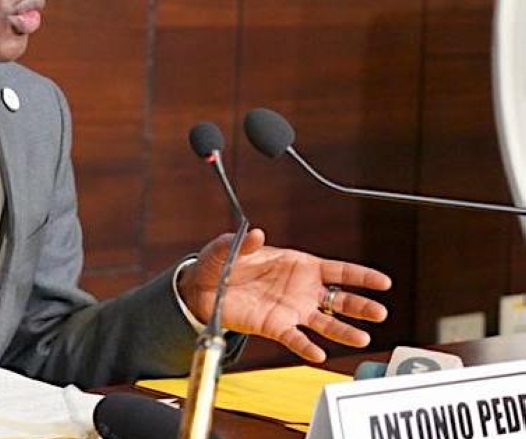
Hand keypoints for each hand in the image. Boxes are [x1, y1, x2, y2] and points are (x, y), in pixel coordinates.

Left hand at [177, 228, 391, 362]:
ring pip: (325, 323)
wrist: (203, 288)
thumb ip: (244, 243)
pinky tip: (318, 354)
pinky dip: (306, 347)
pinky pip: (295, 339)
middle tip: (380, 314)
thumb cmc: (223, 263)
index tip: (384, 282)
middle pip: (340, 299)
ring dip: (344, 331)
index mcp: (299, 265)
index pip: (338, 271)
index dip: (361, 276)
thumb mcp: (230, 248)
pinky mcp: (276, 327)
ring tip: (362, 339)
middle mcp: (302, 290)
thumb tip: (256, 234)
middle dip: (361, 306)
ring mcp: (292, 310)